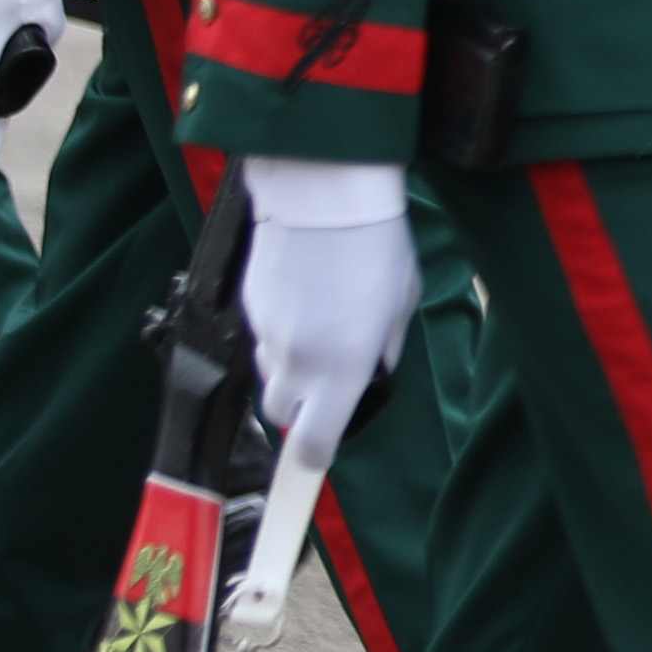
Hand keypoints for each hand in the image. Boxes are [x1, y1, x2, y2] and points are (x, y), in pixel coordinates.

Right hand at [238, 156, 416, 464]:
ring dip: (289, 368)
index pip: (313, 446)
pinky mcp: (249, 306)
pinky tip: (302, 296)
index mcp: (341, 373)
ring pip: (269, 374)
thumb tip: (371, 373)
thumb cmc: (377, 249)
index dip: (316, 456)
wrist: (324, 195)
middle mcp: (297, 364)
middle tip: (326, 381)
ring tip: (318, 327)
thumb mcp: (401, 305)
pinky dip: (279, 331)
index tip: (323, 451)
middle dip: (300, 409)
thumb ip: (384, 351)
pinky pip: (261, 336)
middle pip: (281, 416)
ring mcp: (267, 335)